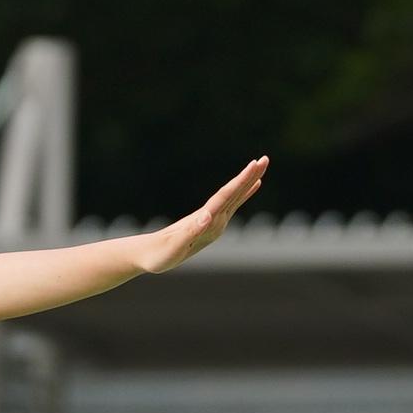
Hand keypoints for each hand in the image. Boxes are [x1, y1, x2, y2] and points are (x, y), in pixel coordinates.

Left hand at [135, 159, 267, 275]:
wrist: (148, 253)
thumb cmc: (160, 254)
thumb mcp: (175, 246)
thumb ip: (190, 232)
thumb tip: (208, 215)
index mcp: (205, 219)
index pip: (226, 196)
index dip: (242, 182)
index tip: (254, 165)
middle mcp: (210, 216)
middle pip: (232, 192)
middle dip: (248, 177)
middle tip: (265, 159)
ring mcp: (211, 219)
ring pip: (233, 196)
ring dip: (247, 182)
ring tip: (260, 167)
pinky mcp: (211, 223)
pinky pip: (231, 206)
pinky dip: (242, 196)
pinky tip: (251, 188)